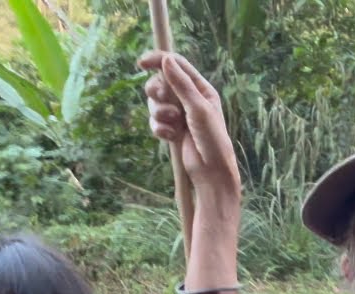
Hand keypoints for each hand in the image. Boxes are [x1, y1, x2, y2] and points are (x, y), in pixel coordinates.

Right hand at [138, 50, 240, 198]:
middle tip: (164, 100)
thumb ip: (181, 84)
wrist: (212, 172)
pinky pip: (155, 122)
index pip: (176, 65)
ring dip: (160, 113)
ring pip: (155, 103)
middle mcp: (188, 99)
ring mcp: (178, 115)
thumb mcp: (198, 108)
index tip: (141, 63)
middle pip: (160, 83)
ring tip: (174, 124)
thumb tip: (166, 60)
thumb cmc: (212, 139)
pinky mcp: (170, 130)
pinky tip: (171, 138)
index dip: (158, 60)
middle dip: (158, 92)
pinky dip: (160, 129)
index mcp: (200, 88)